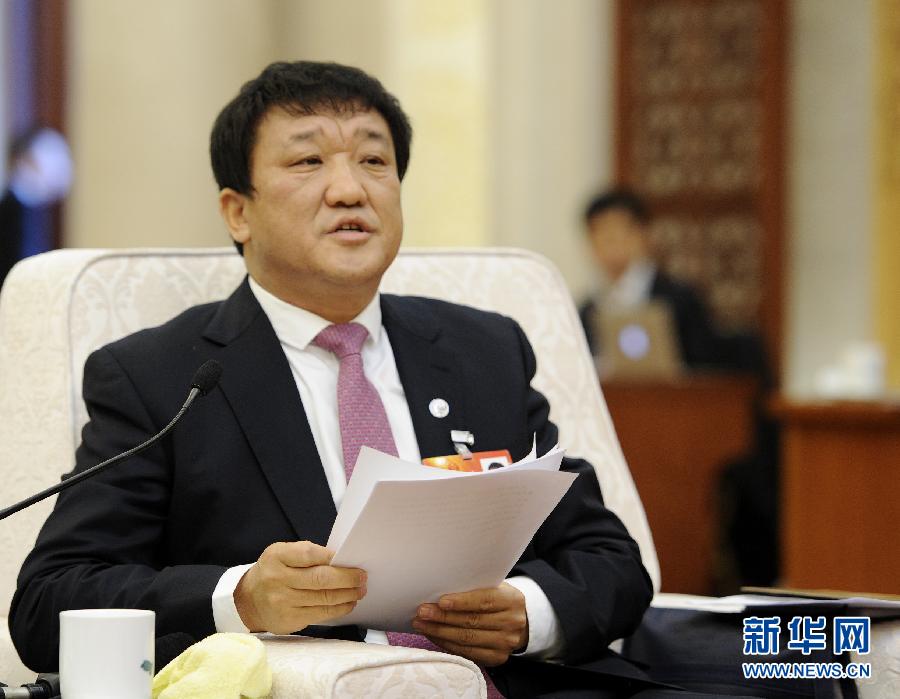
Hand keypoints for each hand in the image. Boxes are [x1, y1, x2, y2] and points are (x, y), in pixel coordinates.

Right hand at [234, 541, 366, 633]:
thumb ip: (306, 554)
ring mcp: (282, 602)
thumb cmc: (273, 572)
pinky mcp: (289, 620)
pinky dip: (339, 609)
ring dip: (348, 595)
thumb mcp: (281, 554)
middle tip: (362, 577)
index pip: (309, 553)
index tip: (350, 557)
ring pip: (324, 598)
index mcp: (277, 557)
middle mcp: (277, 579)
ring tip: (360, 591)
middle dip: (347, 578)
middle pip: (321, 579)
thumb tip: (339, 559)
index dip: (333, 556)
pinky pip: (321, 615)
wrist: (248, 600)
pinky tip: (348, 603)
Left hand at [411, 582, 527, 665]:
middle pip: (472, 621)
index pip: (484, 601)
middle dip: (443, 617)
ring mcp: (505, 643)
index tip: (440, 601)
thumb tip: (440, 589)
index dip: (462, 602)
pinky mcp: (496, 658)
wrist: (519, 621)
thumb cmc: (498, 599)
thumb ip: (475, 587)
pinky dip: (447, 644)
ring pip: (467, 639)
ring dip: (440, 632)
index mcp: (512, 600)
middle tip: (422, 612)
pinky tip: (433, 636)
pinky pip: (467, 653)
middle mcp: (512, 623)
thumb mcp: (494, 587)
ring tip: (421, 624)